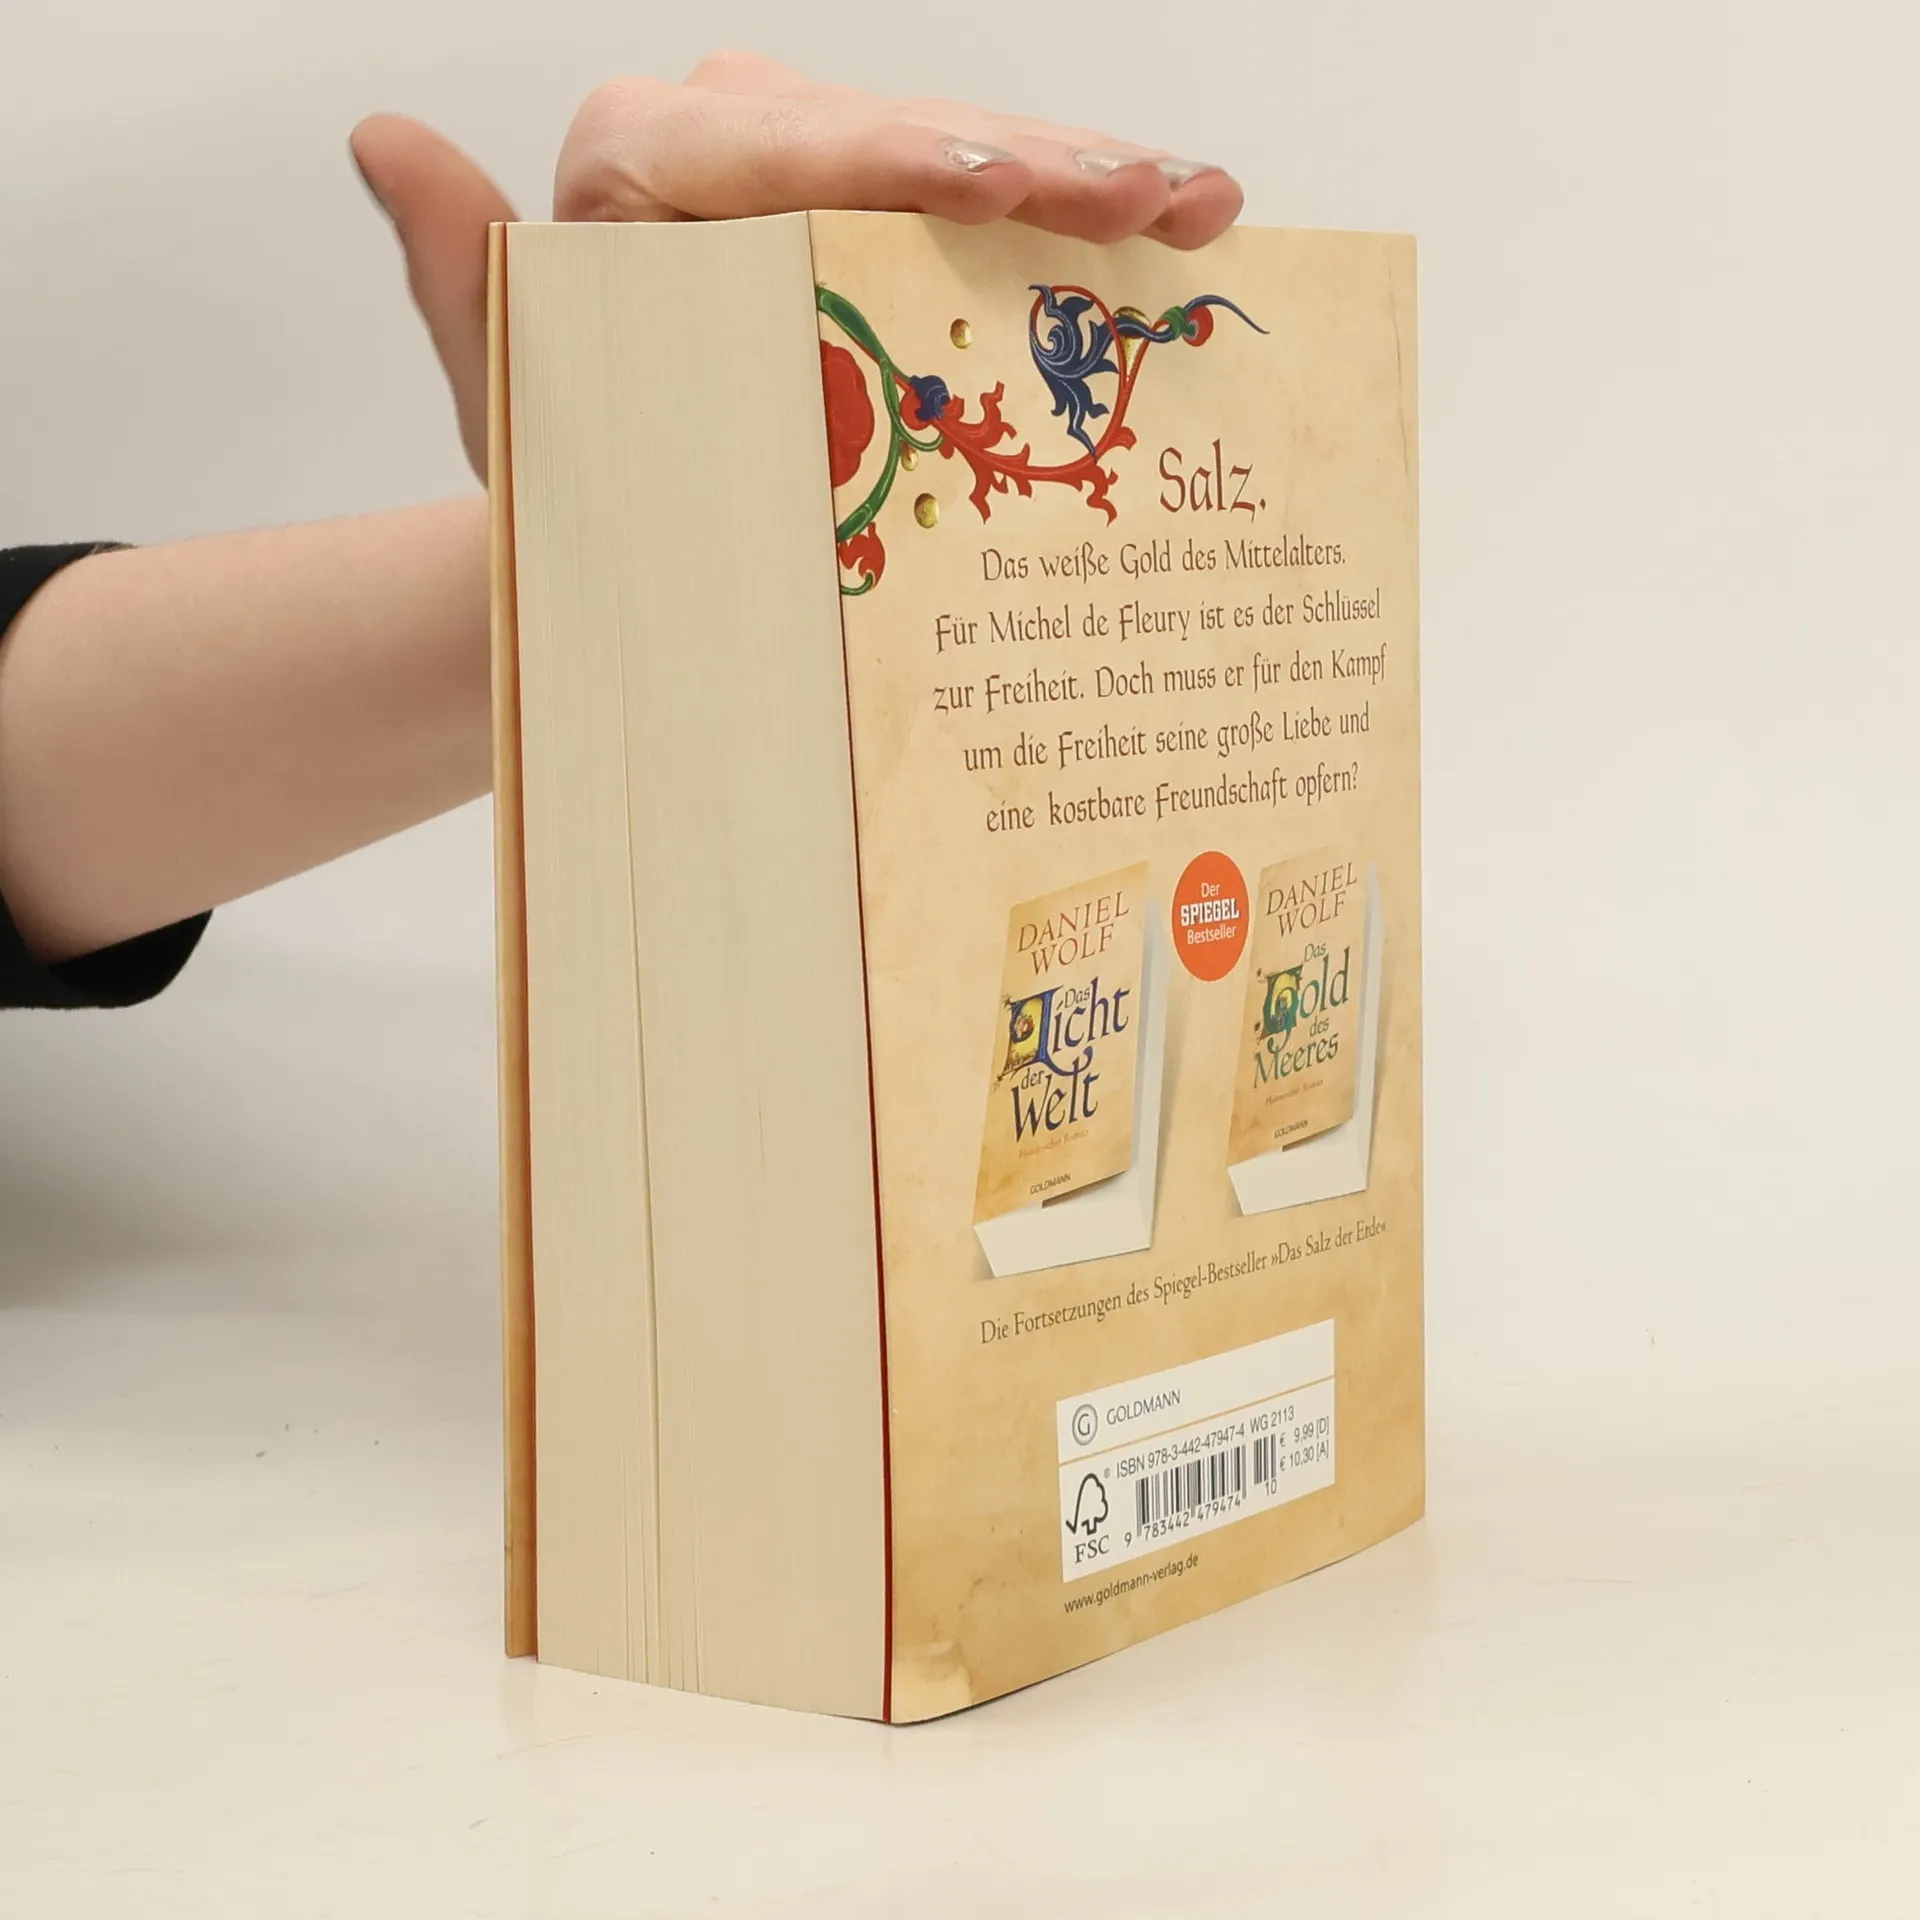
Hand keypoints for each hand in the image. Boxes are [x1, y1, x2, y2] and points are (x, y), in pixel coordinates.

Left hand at [351, 53, 1243, 482]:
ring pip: (973, 158)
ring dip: (1094, 181)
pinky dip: (1085, 221)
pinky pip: (996, 208)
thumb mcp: (511, 387)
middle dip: (1037, 163)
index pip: (778, 144)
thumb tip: (383, 139)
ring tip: (1200, 203)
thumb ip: (459, 273)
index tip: (992, 186)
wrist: (624, 520)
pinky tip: (1181, 219)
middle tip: (1148, 195)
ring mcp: (829, 173)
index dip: (893, 157)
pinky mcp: (891, 220)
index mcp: (644, 159)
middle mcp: (741, 137)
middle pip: (903, 136)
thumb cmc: (567, 466)